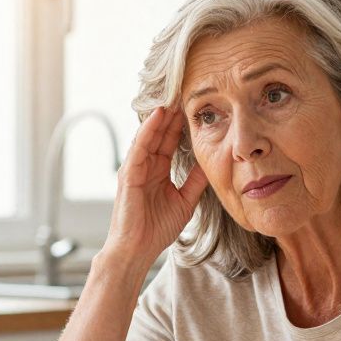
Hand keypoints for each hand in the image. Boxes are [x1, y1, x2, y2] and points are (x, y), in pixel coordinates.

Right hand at [102, 106, 208, 262]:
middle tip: (186, 89)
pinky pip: (139, 148)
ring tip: (173, 95)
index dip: (182, 123)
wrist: (138, 250)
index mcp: (158, 170)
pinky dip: (148, 131)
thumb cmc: (156, 229)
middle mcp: (146, 165)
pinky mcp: (128, 175)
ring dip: (160, 115)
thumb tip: (211, 163)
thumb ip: (196, 181)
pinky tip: (157, 117)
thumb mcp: (185, 200)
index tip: (196, 105)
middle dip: (173, 112)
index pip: (171, 140)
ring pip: (149, 135)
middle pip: (160, 132)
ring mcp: (135, 168)